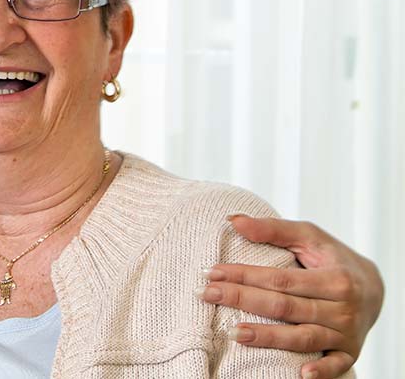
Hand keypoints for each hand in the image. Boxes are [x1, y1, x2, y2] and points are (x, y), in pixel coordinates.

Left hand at [199, 215, 382, 378]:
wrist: (375, 289)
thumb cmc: (332, 259)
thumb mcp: (309, 237)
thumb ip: (273, 229)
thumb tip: (233, 220)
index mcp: (334, 278)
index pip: (280, 279)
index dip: (244, 275)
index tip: (212, 273)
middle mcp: (342, 307)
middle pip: (285, 307)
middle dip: (243, 300)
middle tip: (208, 295)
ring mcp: (346, 333)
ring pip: (303, 337)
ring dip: (268, 337)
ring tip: (233, 333)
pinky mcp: (349, 353)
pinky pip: (336, 365)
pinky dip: (322, 371)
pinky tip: (301, 374)